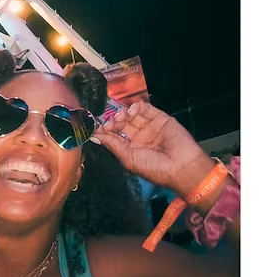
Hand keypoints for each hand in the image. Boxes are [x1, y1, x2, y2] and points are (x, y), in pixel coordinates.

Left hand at [90, 102, 215, 196]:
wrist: (182, 167)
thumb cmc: (155, 169)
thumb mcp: (128, 159)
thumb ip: (112, 145)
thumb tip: (94, 136)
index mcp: (130, 149)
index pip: (114, 135)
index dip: (105, 130)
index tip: (97, 127)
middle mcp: (139, 137)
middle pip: (121, 123)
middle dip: (114, 120)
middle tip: (112, 122)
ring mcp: (149, 127)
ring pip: (131, 115)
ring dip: (123, 113)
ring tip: (122, 117)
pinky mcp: (160, 118)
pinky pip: (146, 109)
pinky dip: (137, 107)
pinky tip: (132, 111)